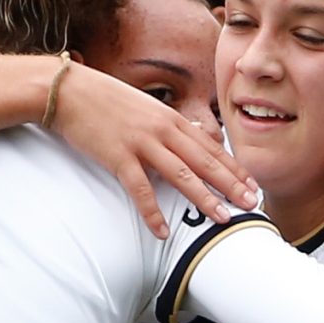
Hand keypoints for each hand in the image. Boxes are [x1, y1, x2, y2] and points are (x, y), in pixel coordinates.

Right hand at [49, 64, 257, 238]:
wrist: (70, 91)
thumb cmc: (106, 100)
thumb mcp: (146, 108)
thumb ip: (168, 125)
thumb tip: (190, 137)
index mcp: (171, 119)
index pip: (211, 147)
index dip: (234, 168)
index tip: (252, 184)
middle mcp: (162, 130)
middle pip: (204, 162)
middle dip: (231, 185)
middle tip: (251, 204)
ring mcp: (141, 143)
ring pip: (181, 175)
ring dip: (203, 198)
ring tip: (221, 218)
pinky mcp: (118, 156)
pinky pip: (140, 189)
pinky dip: (152, 212)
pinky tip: (163, 231)